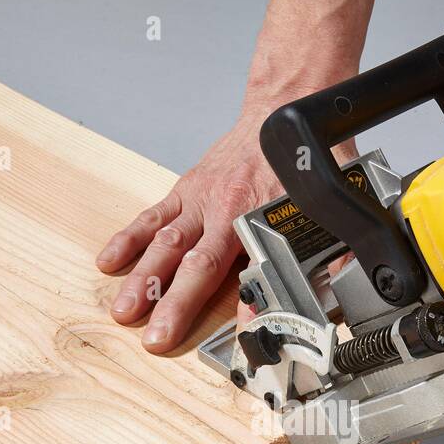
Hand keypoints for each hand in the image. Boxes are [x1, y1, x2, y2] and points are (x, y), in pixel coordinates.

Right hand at [96, 0, 377, 353]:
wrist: (281, 107)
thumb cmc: (300, 158)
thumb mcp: (327, 202)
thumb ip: (332, 248)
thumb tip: (335, 288)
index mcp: (257, 215)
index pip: (249, 266)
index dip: (246, 301)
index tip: (241, 331)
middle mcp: (223, 210)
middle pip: (194, 263)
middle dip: (172, 303)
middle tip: (154, 336)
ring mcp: (199, 201)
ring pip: (165, 243)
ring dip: (142, 279)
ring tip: (123, 310)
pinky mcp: (183, 190)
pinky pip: (151, 217)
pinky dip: (128, 240)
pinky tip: (109, 262)